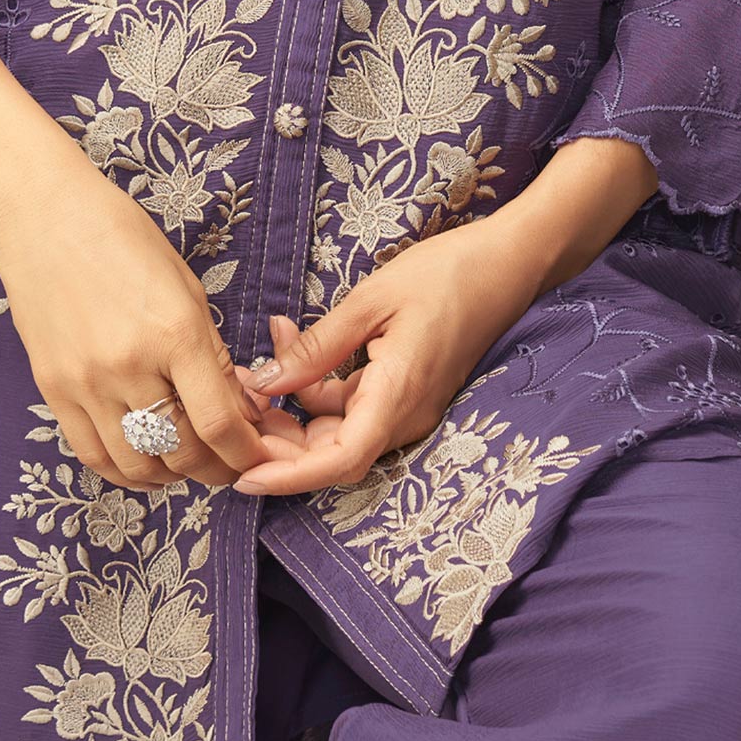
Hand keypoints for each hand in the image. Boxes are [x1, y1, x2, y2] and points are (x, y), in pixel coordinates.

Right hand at [0, 171, 276, 494]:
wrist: (43, 218)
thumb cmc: (121, 239)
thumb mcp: (186, 287)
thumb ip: (212, 353)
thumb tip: (240, 409)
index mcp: (175, 332)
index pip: (219, 423)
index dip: (244, 453)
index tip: (255, 456)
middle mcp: (130, 365)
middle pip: (182, 451)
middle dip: (215, 468)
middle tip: (228, 463)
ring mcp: (86, 383)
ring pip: (137, 463)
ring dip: (171, 475)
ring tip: (187, 464)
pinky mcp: (53, 391)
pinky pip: (92, 454)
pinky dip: (124, 471)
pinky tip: (143, 463)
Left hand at [230, 215, 544, 496]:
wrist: (507, 264)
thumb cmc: (446, 274)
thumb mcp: (370, 301)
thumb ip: (317, 348)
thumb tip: (264, 383)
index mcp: (398, 395)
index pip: (338, 460)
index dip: (287, 476)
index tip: (243, 476)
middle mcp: (405, 415)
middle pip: (330, 453)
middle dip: (277, 438)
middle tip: (233, 398)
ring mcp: (408, 408)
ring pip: (337, 429)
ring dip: (293, 406)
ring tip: (257, 358)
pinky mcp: (406, 393)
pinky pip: (352, 407)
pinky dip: (316, 387)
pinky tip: (291, 343)